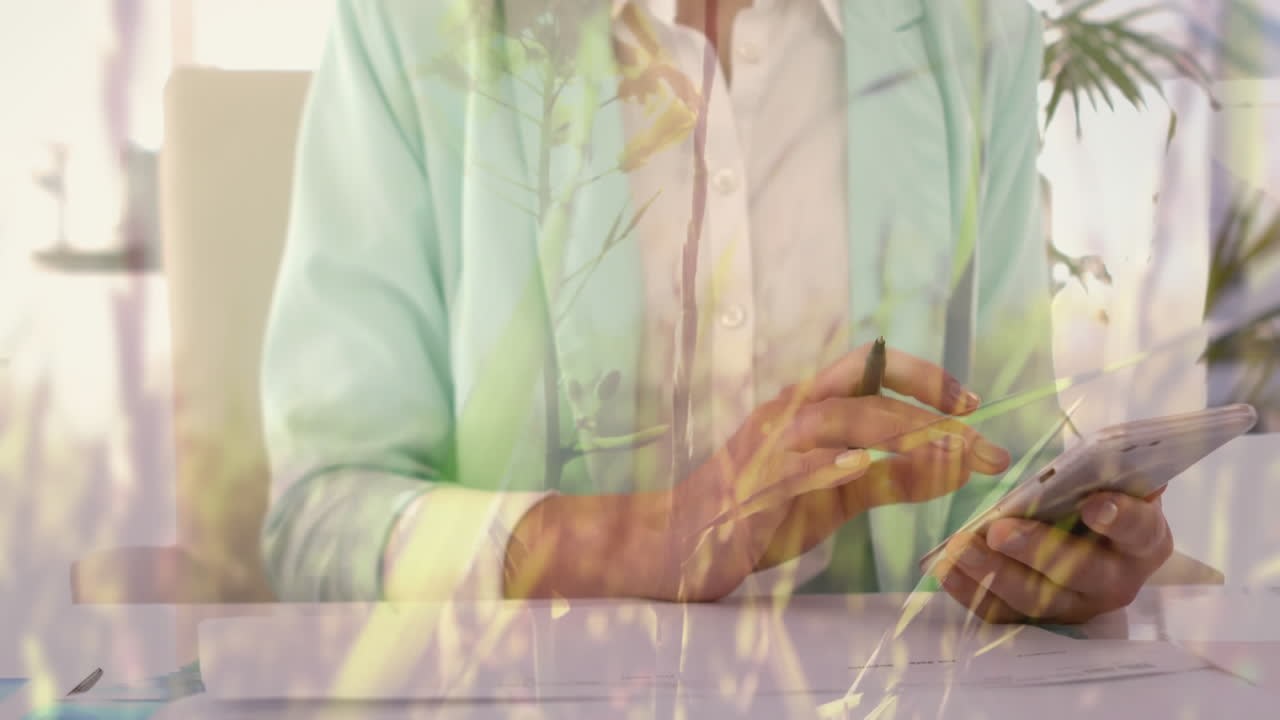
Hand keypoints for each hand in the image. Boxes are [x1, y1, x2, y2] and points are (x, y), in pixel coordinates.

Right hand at [658, 342, 1012, 601]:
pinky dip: (828, 463)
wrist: (680, 541)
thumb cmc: (760, 513)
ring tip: (950, 455)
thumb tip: (955, 468)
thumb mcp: (837, 496)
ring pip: (838, 418)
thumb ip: (890, 481)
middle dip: (932, 416)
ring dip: (899, 434)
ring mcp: (767, 446)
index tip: (972, 404)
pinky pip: (793, 466)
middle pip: (866, 393)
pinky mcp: (751, 485)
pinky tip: (863, 467)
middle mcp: (788, 413)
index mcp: (808, 407)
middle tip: (987, 448)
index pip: (870, 368)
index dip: (923, 377)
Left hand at [933, 490, 1173, 623]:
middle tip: (1000, 531)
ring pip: (1037, 598)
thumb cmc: (1096, 497)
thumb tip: (1102, 455)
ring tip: (961, 548)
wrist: (1087, 538)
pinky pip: (1003, 613)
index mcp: (1143, 539)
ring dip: (994, 573)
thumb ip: (1103, 471)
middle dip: (1037, 550)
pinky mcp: (1039, 618)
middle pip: (1081, 572)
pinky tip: (946, 570)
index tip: (1091, 504)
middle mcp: (1116, 580)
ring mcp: (1077, 605)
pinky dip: (972, 592)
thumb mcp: (1107, 480)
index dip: (1119, 518)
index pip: (1139, 530)